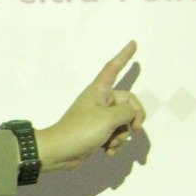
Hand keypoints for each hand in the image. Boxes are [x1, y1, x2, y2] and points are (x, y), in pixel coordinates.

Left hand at [35, 41, 146, 171]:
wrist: (59, 153)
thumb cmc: (80, 130)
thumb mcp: (109, 119)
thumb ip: (128, 113)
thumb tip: (131, 118)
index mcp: (99, 91)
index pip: (113, 68)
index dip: (124, 56)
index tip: (133, 43)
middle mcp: (100, 101)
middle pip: (129, 104)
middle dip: (134, 119)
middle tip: (136, 129)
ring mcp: (99, 118)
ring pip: (124, 123)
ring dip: (122, 136)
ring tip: (111, 143)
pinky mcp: (98, 134)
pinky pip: (116, 136)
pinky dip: (115, 145)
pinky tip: (107, 152)